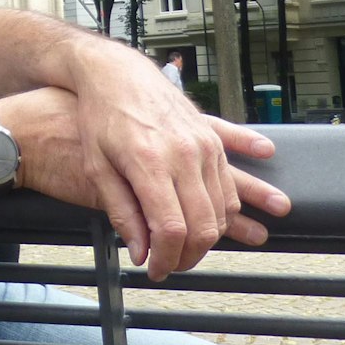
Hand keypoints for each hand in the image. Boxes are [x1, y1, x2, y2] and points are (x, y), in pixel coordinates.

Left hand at [6, 45, 286, 279]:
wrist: (117, 74)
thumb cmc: (100, 120)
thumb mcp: (99, 169)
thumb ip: (122, 213)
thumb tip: (142, 253)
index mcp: (151, 164)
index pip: (171, 229)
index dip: (166, 258)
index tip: (156, 270)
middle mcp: (184, 155)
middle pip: (204, 224)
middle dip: (190, 254)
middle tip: (173, 264)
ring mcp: (203, 145)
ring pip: (224, 206)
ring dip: (214, 235)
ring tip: (193, 249)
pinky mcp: (212, 137)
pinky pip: (232, 179)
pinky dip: (235, 203)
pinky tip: (245, 215)